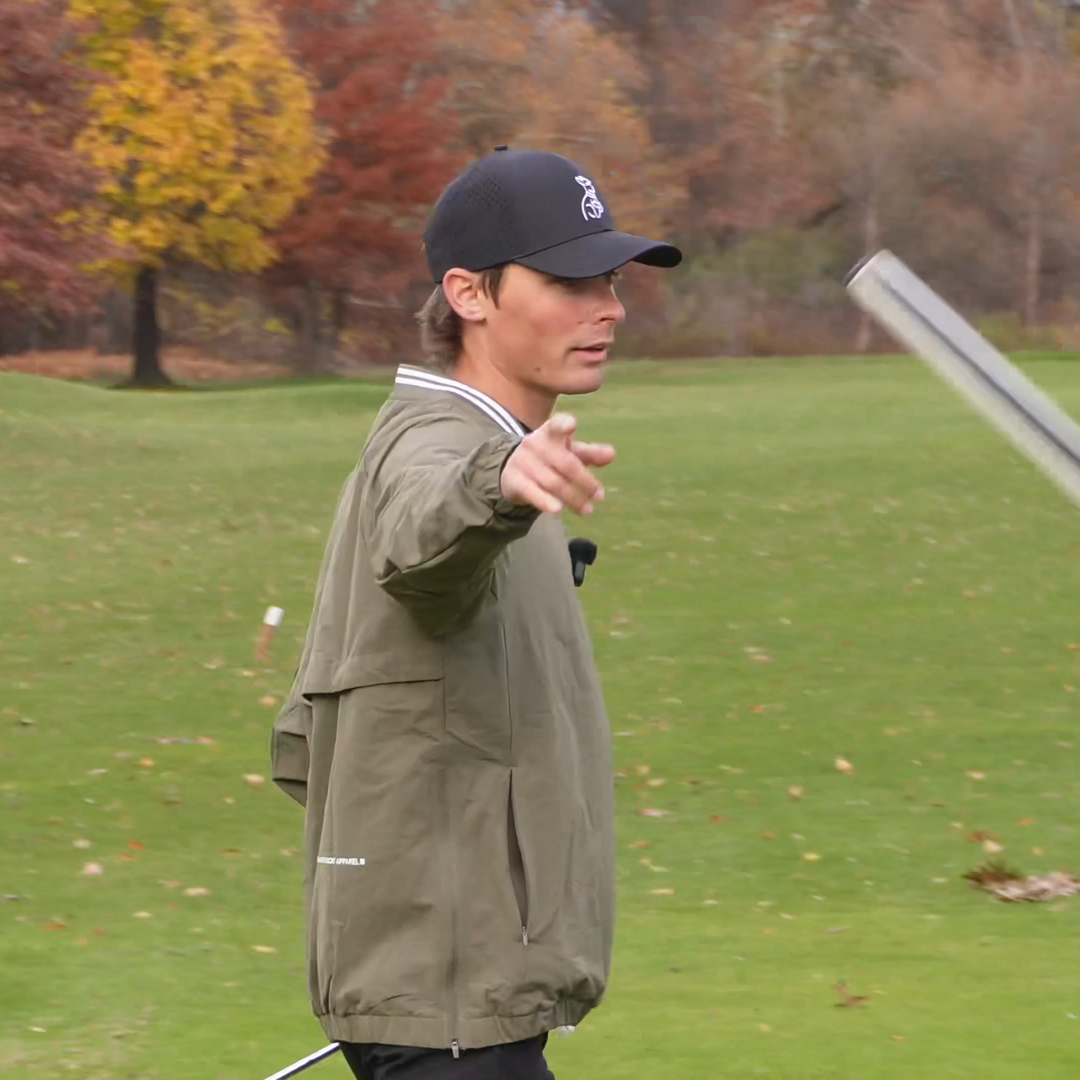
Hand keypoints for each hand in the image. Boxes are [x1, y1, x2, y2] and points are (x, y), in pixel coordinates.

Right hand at [500, 413, 615, 515]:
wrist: (513, 469)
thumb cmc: (551, 458)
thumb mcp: (571, 453)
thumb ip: (591, 454)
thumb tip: (612, 454)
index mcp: (551, 433)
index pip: (557, 425)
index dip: (564, 425)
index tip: (572, 426)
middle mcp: (535, 443)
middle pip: (566, 463)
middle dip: (585, 481)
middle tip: (599, 496)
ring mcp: (522, 461)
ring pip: (553, 482)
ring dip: (573, 498)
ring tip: (588, 510)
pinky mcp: (514, 480)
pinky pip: (532, 492)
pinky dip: (545, 501)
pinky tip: (558, 509)